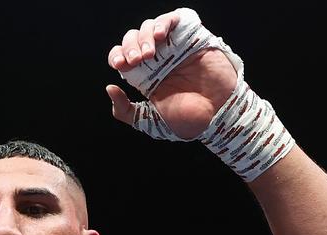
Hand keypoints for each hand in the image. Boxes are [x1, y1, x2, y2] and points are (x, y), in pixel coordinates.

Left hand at [105, 10, 237, 138]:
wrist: (217, 114)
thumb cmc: (187, 120)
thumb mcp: (149, 122)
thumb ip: (126, 111)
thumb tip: (109, 89)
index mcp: (144, 75)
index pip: (122, 56)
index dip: (117, 55)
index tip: (120, 65)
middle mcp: (157, 58)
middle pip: (133, 38)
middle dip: (130, 46)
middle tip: (137, 60)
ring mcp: (173, 46)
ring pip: (149, 26)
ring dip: (145, 36)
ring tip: (150, 53)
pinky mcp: (190, 37)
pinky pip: (172, 19)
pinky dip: (164, 22)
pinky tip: (162, 35)